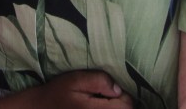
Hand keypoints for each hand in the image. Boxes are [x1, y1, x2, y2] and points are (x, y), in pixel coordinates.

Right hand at [16, 71, 131, 108]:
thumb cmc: (58, 93)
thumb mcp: (76, 79)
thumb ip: (98, 80)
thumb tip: (117, 88)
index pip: (127, 105)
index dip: (122, 94)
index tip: (109, 89)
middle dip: (120, 104)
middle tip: (105, 96)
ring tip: (101, 103)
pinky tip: (97, 107)